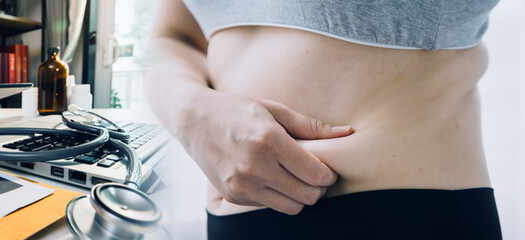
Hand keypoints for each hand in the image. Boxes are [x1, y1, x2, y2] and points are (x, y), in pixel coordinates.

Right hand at [178, 92, 353, 214]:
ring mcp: (241, 184)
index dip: (328, 175)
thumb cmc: (236, 109)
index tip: (326, 168)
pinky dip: (275, 195)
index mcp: (268, 140)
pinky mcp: (232, 195)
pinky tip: (270, 177)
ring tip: (294, 178)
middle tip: (313, 175)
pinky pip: (268, 205)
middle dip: (317, 188)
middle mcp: (254, 166)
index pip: (315, 174)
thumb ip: (310, 126)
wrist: (193, 120)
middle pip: (307, 195)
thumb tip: (348, 132)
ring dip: (298, 196)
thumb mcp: (273, 109)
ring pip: (290, 206)